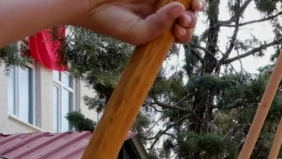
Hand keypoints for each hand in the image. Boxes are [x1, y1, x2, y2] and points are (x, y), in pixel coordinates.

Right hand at [80, 0, 202, 45]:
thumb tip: (180, 8)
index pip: (181, 31)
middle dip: (192, 18)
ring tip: (192, 5)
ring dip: (193, 3)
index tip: (180, 30)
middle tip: (185, 19)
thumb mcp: (138, 33)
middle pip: (187, 13)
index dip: (187, 31)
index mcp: (159, 27)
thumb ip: (160, 25)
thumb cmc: (111, 22)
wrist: (88, 3)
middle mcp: (160, 11)